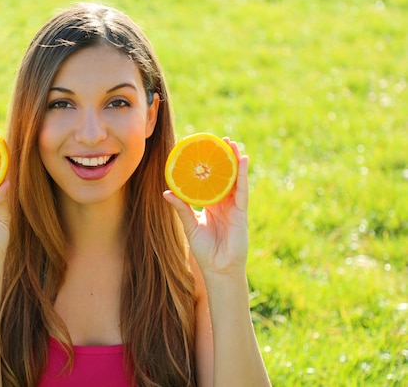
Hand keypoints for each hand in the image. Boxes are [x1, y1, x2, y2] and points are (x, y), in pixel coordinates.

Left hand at [164, 138, 248, 276]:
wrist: (219, 269)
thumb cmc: (204, 250)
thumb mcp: (190, 225)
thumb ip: (181, 208)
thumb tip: (166, 192)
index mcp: (212, 205)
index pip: (210, 181)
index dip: (209, 167)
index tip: (205, 150)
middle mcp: (224, 203)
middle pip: (225, 176)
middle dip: (224, 158)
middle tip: (221, 140)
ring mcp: (234, 207)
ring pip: (236, 179)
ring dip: (235, 161)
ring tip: (232, 143)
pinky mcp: (241, 212)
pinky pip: (243, 190)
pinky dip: (243, 175)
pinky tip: (243, 160)